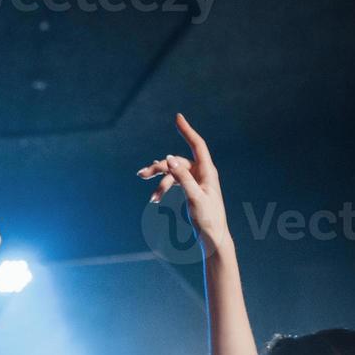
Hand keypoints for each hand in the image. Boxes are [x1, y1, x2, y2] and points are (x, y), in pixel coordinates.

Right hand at [137, 113, 231, 252]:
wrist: (212, 236)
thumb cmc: (208, 218)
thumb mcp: (194, 197)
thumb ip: (182, 177)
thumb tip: (170, 157)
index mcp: (207, 172)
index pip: (197, 145)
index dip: (186, 131)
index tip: (178, 117)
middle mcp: (202, 173)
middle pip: (177, 162)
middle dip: (159, 168)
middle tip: (141, 175)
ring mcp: (195, 181)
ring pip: (172, 173)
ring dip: (159, 182)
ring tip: (151, 198)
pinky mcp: (189, 190)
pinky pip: (173, 183)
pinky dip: (163, 189)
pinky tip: (154, 199)